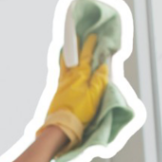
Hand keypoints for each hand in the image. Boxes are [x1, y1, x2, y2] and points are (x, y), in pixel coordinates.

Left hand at [35, 33, 108, 151]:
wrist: (61, 126)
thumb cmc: (79, 112)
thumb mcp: (94, 97)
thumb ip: (99, 80)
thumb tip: (103, 66)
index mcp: (80, 76)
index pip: (85, 56)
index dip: (89, 45)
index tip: (92, 36)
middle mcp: (69, 77)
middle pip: (72, 57)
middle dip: (76, 46)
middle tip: (77, 35)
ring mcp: (61, 83)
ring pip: (63, 64)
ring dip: (65, 54)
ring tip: (65, 47)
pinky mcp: (57, 91)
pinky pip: (60, 73)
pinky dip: (61, 65)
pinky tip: (62, 66)